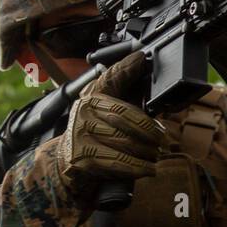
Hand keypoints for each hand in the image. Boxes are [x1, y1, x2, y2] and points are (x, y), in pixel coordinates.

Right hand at [57, 52, 164, 197]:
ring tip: (156, 153)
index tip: (141, 58)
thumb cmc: (95, 133)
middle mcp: (83, 112)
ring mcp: (81, 135)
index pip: (110, 79)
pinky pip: (118, 162)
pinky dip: (138, 167)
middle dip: (148, 128)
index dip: (125, 69)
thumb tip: (147, 73)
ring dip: (146, 150)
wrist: (65, 163)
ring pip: (124, 140)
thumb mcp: (108, 110)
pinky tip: (149, 168)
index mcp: (91, 97)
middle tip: (161, 137)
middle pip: (123, 115)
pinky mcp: (83, 158)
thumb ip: (126, 93)